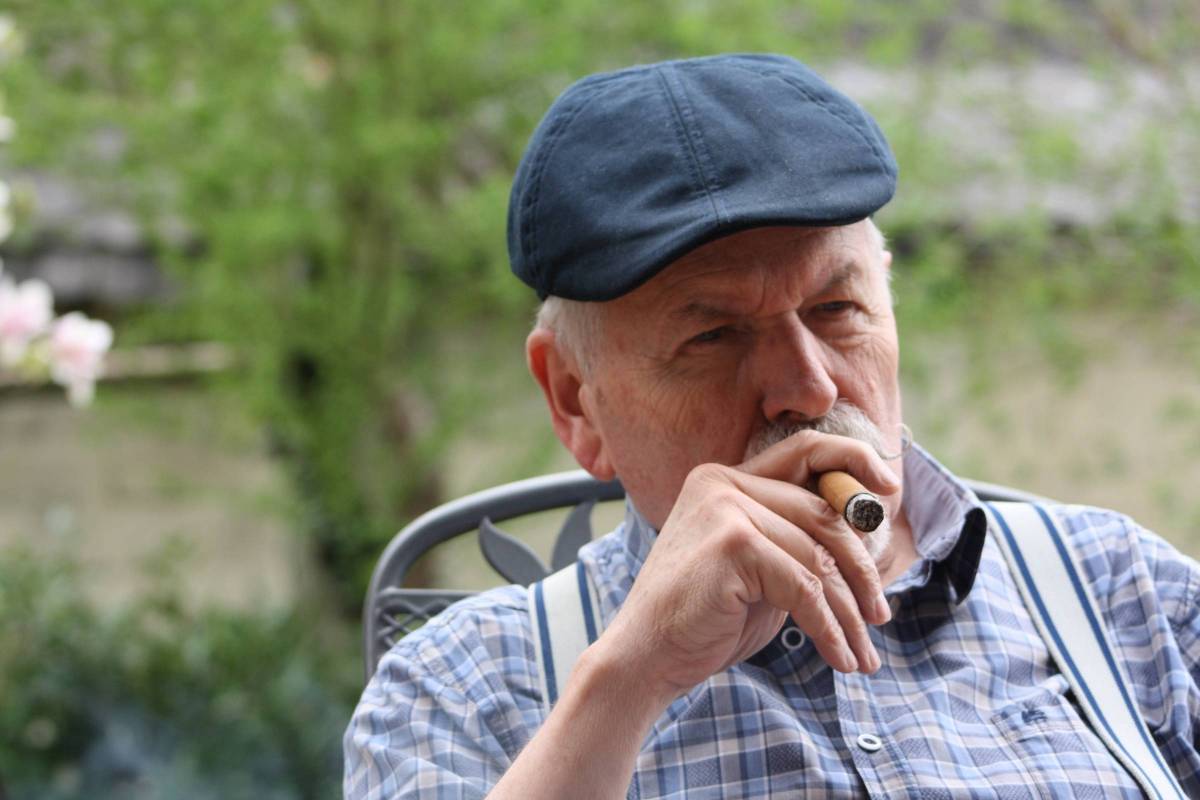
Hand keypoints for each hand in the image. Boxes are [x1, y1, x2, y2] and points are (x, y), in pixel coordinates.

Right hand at [596, 431, 899, 703]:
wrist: (647, 657)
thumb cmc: (704, 619)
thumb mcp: (759, 569)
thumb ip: (795, 541)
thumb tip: (864, 532)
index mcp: (725, 479)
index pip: (804, 452)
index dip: (854, 461)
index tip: (890, 488)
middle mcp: (722, 483)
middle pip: (822, 513)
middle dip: (862, 571)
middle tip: (879, 617)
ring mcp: (725, 508)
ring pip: (817, 558)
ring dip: (848, 613)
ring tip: (863, 654)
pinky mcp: (732, 543)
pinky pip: (804, 587)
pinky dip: (829, 628)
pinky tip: (839, 657)